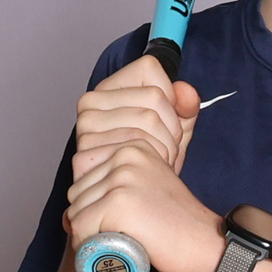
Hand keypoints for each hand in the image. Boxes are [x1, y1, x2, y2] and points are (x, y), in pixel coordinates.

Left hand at [63, 141, 223, 271]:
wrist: (206, 245)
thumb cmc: (175, 226)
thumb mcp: (144, 193)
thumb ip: (110, 191)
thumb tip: (65, 215)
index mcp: (133, 147)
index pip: (83, 174)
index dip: (94, 204)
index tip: (120, 219)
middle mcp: (126, 155)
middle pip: (77, 194)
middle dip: (91, 220)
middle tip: (122, 234)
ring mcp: (122, 177)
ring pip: (76, 212)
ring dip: (91, 235)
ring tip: (123, 240)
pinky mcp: (119, 201)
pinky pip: (80, 228)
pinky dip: (90, 246)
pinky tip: (117, 249)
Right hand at [71, 52, 202, 178]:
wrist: (131, 202)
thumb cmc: (149, 162)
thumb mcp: (174, 129)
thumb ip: (185, 107)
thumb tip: (186, 92)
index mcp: (108, 89)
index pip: (150, 69)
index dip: (170, 98)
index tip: (167, 122)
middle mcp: (90, 103)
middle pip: (153, 97)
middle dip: (172, 129)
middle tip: (165, 151)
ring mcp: (85, 128)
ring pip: (148, 120)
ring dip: (165, 148)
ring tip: (157, 162)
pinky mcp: (85, 154)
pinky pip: (135, 146)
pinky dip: (151, 163)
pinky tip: (144, 174)